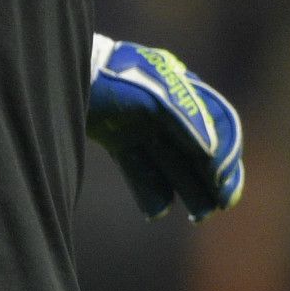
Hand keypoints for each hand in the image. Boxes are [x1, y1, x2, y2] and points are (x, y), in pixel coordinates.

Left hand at [88, 38, 244, 220]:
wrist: (62, 74)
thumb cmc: (113, 80)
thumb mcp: (154, 97)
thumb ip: (187, 121)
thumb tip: (212, 154)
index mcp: (181, 89)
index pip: (218, 121)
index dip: (227, 151)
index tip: (220, 179)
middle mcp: (165, 107)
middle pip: (199, 147)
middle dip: (213, 177)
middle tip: (221, 205)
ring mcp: (140, 124)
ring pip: (173, 162)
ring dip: (189, 188)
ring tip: (197, 216)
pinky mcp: (117, 139)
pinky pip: (140, 169)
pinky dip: (150, 191)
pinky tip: (156, 212)